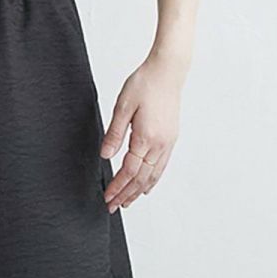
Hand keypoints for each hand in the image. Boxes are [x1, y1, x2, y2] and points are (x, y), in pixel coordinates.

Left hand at [99, 54, 184, 212]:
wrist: (168, 71)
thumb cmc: (144, 83)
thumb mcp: (122, 106)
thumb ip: (114, 133)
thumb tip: (105, 156)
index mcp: (146, 137)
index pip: (129, 171)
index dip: (117, 187)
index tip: (107, 197)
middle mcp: (160, 144)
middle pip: (141, 178)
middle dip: (126, 194)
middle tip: (113, 206)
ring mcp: (168, 143)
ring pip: (153, 175)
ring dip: (139, 191)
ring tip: (127, 202)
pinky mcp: (171, 138)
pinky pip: (161, 166)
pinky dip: (152, 180)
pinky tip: (146, 186)